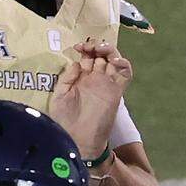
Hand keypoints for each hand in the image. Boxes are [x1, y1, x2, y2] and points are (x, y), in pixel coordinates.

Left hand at [50, 39, 132, 158]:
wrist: (78, 140)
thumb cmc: (65, 120)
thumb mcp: (59, 96)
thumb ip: (67, 78)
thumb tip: (77, 63)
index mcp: (81, 78)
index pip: (87, 56)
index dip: (85, 48)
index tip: (78, 47)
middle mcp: (95, 79)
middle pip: (101, 55)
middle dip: (97, 46)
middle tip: (91, 46)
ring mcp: (107, 84)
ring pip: (114, 60)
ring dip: (110, 50)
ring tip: (102, 49)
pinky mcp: (116, 91)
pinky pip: (125, 74)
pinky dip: (124, 63)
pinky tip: (115, 61)